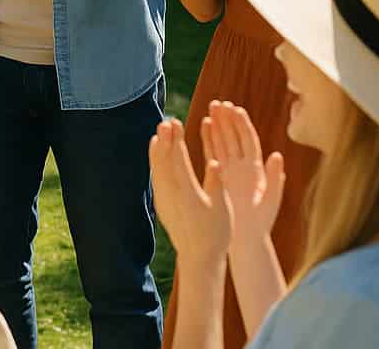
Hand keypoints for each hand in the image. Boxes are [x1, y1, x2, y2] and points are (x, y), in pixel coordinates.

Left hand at [149, 118, 231, 264]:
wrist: (199, 258)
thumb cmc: (217, 233)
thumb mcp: (222, 208)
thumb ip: (216, 183)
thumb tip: (215, 161)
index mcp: (188, 193)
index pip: (178, 160)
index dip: (176, 140)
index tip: (176, 122)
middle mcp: (171, 195)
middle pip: (164, 161)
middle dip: (165, 139)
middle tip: (166, 120)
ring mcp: (164, 200)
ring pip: (157, 169)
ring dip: (158, 149)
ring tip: (160, 131)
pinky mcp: (162, 205)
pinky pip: (156, 178)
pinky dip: (156, 163)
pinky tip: (157, 155)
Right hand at [203, 101, 284, 243]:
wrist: (246, 239)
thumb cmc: (260, 223)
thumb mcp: (271, 201)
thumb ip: (275, 179)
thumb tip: (277, 155)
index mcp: (257, 170)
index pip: (249, 141)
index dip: (242, 125)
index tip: (235, 109)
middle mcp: (244, 166)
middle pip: (235, 137)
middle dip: (228, 119)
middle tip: (220, 102)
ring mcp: (231, 169)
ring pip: (223, 142)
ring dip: (219, 125)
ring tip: (212, 108)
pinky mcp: (220, 175)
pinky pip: (213, 153)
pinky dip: (209, 139)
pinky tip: (203, 125)